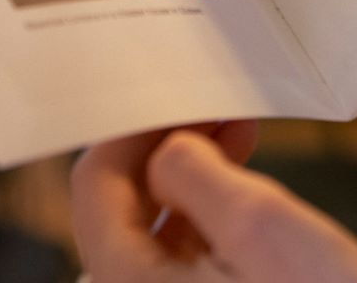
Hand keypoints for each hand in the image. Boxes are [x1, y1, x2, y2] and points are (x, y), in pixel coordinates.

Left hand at [71, 122, 356, 282]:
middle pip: (120, 210)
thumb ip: (194, 172)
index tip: (183, 92)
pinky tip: (246, 199)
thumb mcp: (261, 223)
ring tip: (237, 141)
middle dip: (164, 149)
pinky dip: (205, 222)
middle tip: (218, 111)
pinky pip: (182, 267)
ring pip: (152, 238)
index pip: (95, 185)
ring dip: (188, 182)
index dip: (135, 127)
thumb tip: (166, 150)